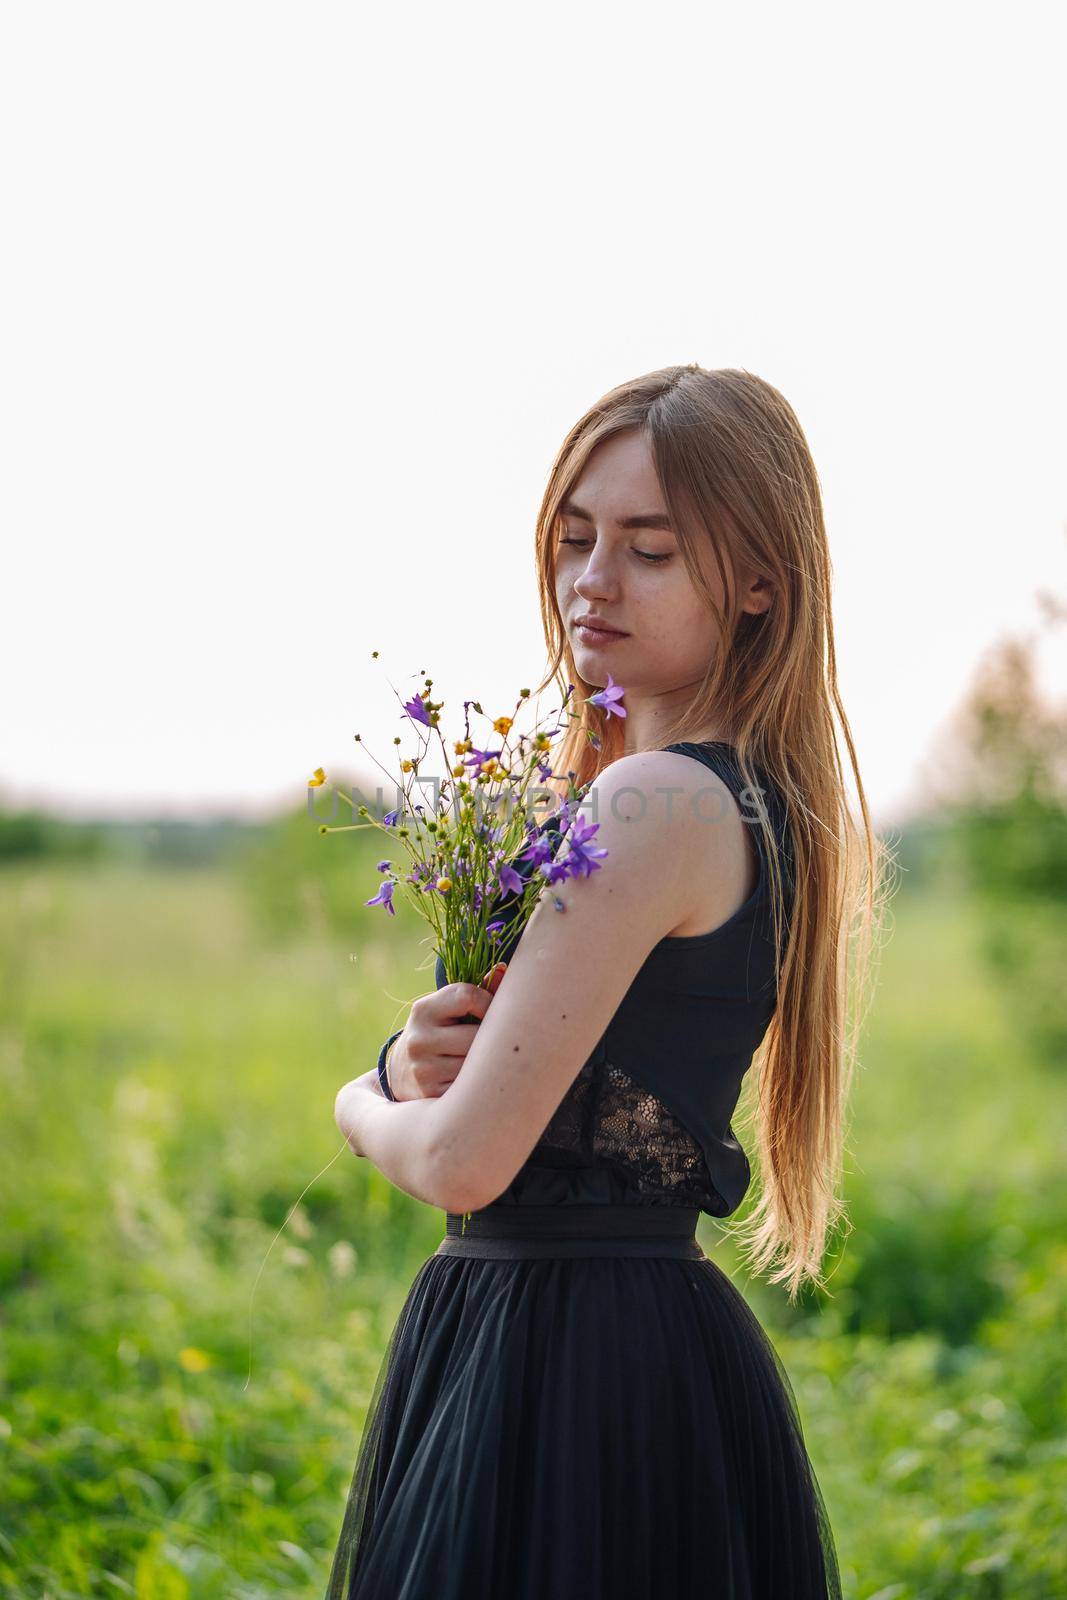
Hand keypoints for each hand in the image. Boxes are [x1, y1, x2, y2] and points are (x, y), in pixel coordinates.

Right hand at [386, 962, 506, 1100]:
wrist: (402, 1073)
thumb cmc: (438, 1032)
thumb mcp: (446, 1010)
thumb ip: (475, 992)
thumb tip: (504, 968)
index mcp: (423, 1010)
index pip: (467, 996)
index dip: (488, 1002)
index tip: (492, 1011)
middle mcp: (419, 1039)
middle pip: (476, 1035)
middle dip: (488, 1037)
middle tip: (491, 1039)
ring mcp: (423, 1069)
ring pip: (476, 1062)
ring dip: (485, 1061)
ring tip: (480, 1058)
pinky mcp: (431, 1094)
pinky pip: (471, 1085)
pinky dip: (477, 1081)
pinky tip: (471, 1078)